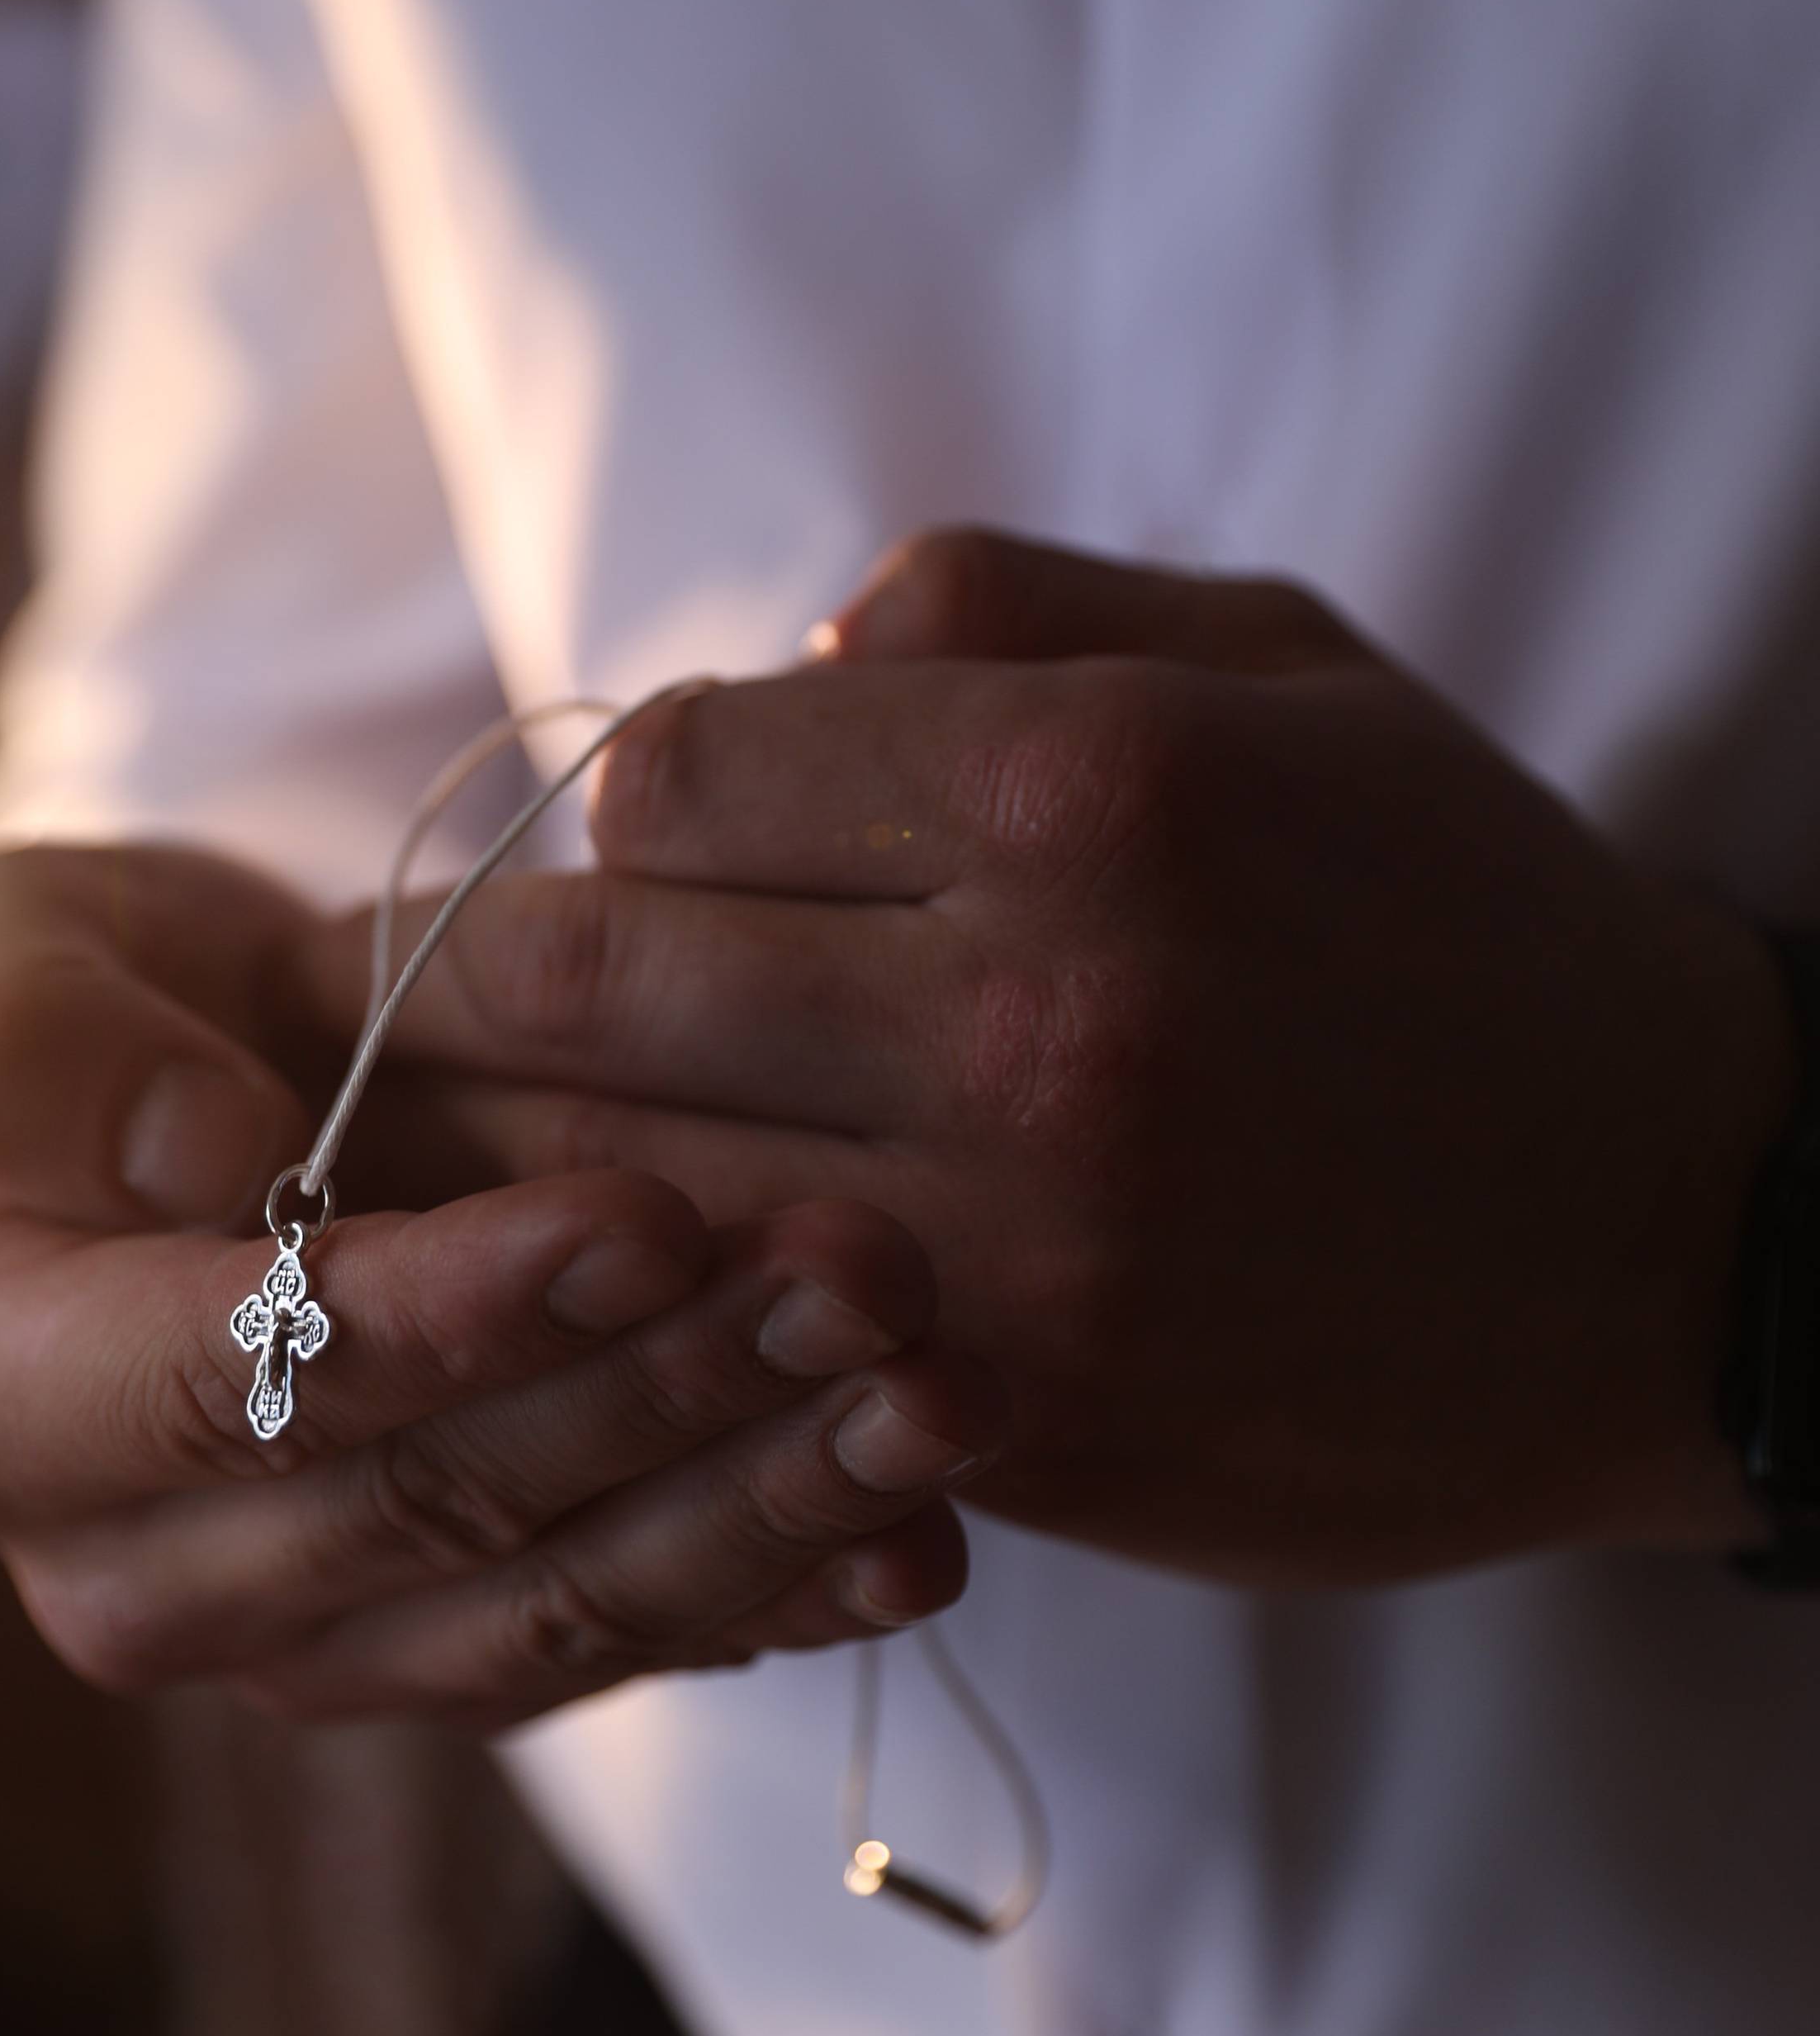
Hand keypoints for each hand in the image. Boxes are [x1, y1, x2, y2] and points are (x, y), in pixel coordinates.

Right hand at [0, 843, 1002, 1727]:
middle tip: (863, 1276)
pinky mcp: (448, 1655)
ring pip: (556, 1606)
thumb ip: (36, 1047)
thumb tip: (199, 1152)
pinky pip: (625, 1647)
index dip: (453, 1313)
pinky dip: (780, 1591)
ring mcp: (304, 1641)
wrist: (186, 1102)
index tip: (650, 1212)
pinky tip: (917, 1529)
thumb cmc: (90, 1007)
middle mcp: (133, 1579)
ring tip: (939, 1390)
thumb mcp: (3, 964)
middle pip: (434, 1510)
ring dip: (765, 1504)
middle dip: (665, 1395)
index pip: (239, 1384)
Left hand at [321, 530, 1795, 1584]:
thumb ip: (1013, 611)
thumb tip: (787, 644)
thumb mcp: (1288, 673)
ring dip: (498, 1163)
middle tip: (353, 988)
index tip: (621, 837)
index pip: (675, 769)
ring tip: (416, 1147)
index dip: (613, 797)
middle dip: (447, 979)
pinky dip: (653, 1311)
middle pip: (585, 974)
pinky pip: (744, 1353)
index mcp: (1091, 786)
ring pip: (612, 1187)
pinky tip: (613, 1283)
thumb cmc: (1465, 920)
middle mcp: (1035, 1012)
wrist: (1681, 1236)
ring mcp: (1023, 1245)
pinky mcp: (1030, 1425)